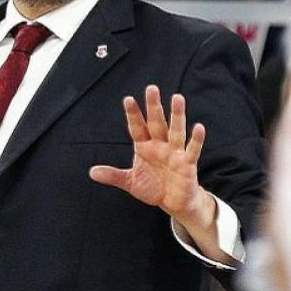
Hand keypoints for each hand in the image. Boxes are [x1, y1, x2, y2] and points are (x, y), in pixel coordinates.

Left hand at [89, 85, 213, 227]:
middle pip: (156, 123)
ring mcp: (174, 153)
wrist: (173, 202)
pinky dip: (196, 140)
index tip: (128, 99)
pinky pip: (192, 150)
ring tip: (177, 98)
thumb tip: (91, 172)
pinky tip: (198, 127)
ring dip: (176, 116)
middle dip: (153, 106)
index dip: (133, 114)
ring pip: (175, 131)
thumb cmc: (153, 187)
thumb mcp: (130, 181)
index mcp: (144, 147)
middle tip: (151, 88)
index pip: (137, 127)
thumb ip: (113, 175)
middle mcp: (160, 145)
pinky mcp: (187, 164)